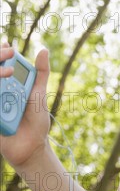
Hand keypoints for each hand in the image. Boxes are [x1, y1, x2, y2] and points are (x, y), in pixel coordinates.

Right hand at [0, 41, 50, 168]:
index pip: (1, 65)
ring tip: (9, 78)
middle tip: (9, 66)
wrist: (33, 145)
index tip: (7, 45)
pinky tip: (3, 98)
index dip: (1, 54)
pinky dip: (0, 104)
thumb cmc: (36, 118)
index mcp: (8, 85)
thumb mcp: (39, 92)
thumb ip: (41, 72)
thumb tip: (43, 50)